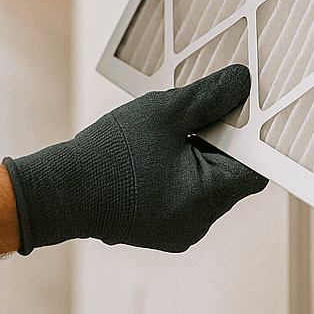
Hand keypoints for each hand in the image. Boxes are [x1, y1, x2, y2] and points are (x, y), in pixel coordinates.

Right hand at [2, 64, 267, 252]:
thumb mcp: (163, 113)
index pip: (254, 167)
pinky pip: (185, 193)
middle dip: (219, 137)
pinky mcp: (161, 228)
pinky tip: (159, 145)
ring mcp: (180, 229)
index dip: (252, 134)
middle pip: (230, 173)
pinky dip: (180, 168)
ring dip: (197, 151)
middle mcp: (200, 222)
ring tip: (174, 123)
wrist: (58, 193)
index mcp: (206, 198)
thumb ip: (208, 98)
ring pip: (206, 182)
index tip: (242, 105)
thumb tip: (243, 83)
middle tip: (202, 104)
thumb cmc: (108, 155)